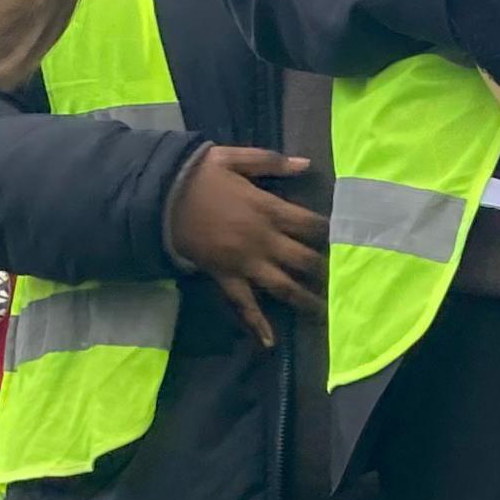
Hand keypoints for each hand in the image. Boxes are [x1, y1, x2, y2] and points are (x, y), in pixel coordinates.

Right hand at [166, 144, 324, 346]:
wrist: (156, 196)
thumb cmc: (195, 175)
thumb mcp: (233, 157)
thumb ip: (271, 161)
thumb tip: (306, 164)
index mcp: (268, 209)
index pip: (311, 225)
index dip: (329, 232)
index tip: (343, 238)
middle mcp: (263, 239)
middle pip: (305, 259)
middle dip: (325, 269)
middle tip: (342, 278)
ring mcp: (245, 262)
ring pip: (283, 286)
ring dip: (305, 300)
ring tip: (325, 312)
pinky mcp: (225, 277)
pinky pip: (244, 304)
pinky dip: (256, 323)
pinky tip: (270, 342)